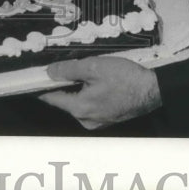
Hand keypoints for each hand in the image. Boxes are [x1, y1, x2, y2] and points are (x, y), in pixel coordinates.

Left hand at [40, 57, 160, 128]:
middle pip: (65, 101)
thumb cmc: (125, 77)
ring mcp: (97, 123)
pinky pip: (90, 107)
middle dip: (64, 85)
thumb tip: (49, 73)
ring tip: (87, 73)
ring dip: (78, 89)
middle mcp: (86, 121)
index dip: (42, 85)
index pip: (51, 99)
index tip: (35, 75)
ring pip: (78, 104)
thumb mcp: (94, 66)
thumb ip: (68, 70)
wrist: (153, 90)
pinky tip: (98, 83)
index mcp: (80, 109)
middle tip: (67, 67)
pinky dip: (89, 95)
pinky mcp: (107, 120)